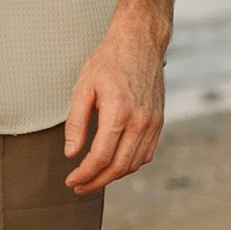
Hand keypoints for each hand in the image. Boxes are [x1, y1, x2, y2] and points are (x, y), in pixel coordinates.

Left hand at [63, 16, 166, 194]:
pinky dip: (130, 165)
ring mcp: (153, 122)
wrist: (140, 43)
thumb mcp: (83, 88)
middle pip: (119, 167)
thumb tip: (72, 153)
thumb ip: (76, 123)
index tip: (71, 180)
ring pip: (134, 164)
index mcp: (118, 112)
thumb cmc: (108, 61)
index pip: (101, 157)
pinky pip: (146, 153)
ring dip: (113, 176)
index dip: (84, 174)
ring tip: (93, 178)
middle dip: (96, 181)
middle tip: (79, 186)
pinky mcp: (159, 121)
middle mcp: (140, 121)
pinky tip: (114, 165)